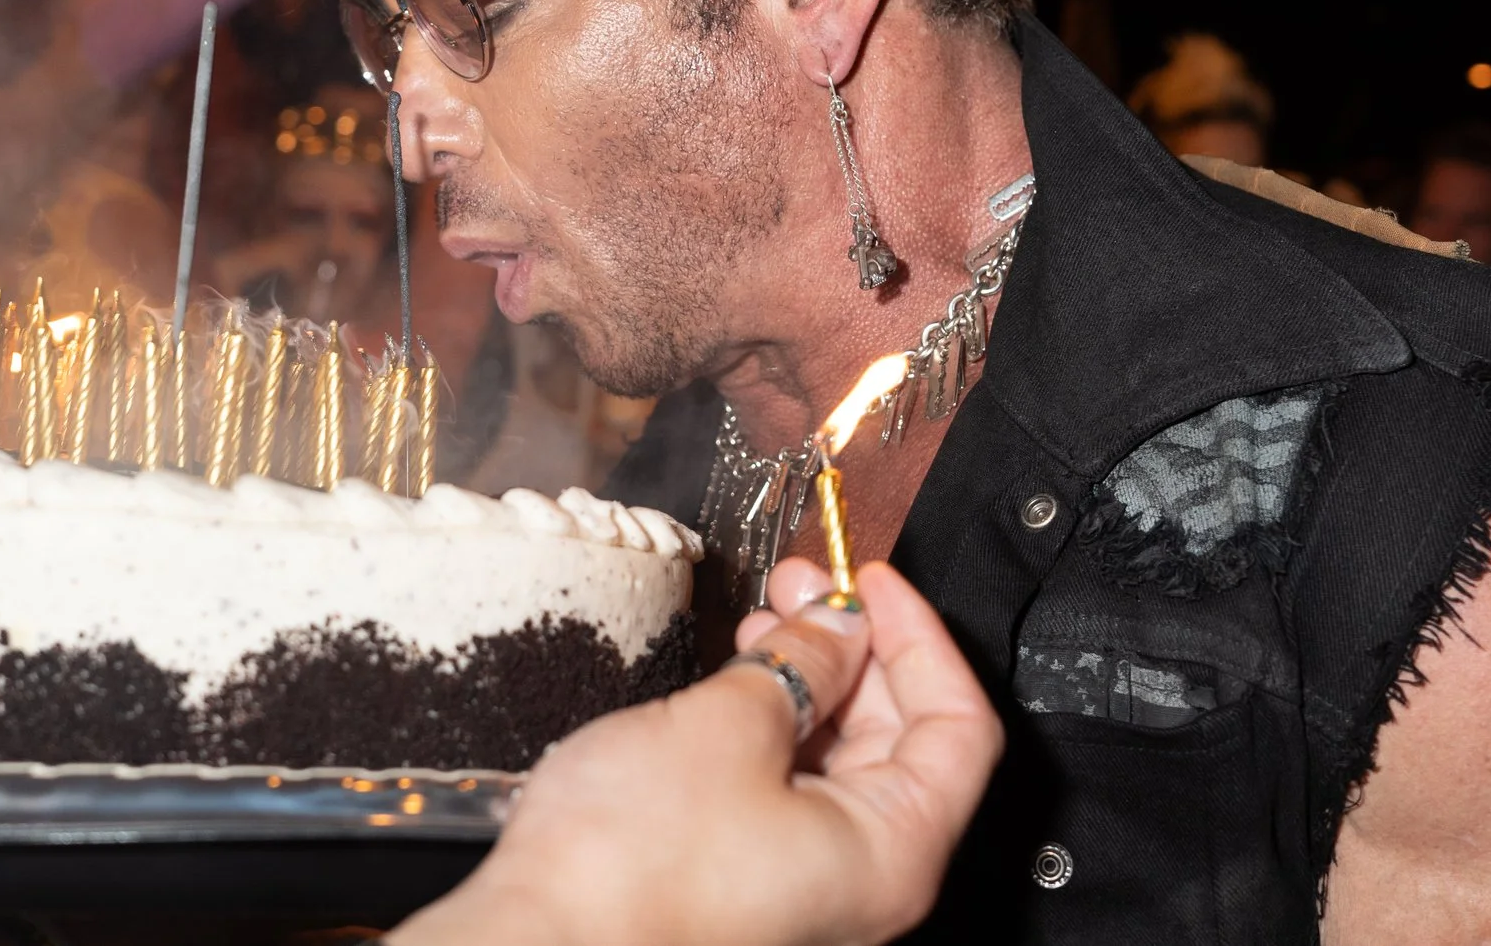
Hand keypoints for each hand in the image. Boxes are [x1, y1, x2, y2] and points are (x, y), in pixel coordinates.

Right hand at [391, 557, 1001, 945]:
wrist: (532, 941)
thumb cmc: (628, 864)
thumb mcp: (730, 723)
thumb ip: (803, 662)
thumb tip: (841, 624)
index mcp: (893, 853)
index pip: (959, 726)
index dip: (920, 638)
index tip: (873, 580)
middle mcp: (864, 879)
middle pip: (903, 739)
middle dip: (858, 646)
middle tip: (805, 583)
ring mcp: (807, 882)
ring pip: (842, 759)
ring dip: (814, 676)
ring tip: (764, 618)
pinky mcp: (752, 879)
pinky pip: (792, 787)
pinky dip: (778, 722)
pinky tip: (740, 677)